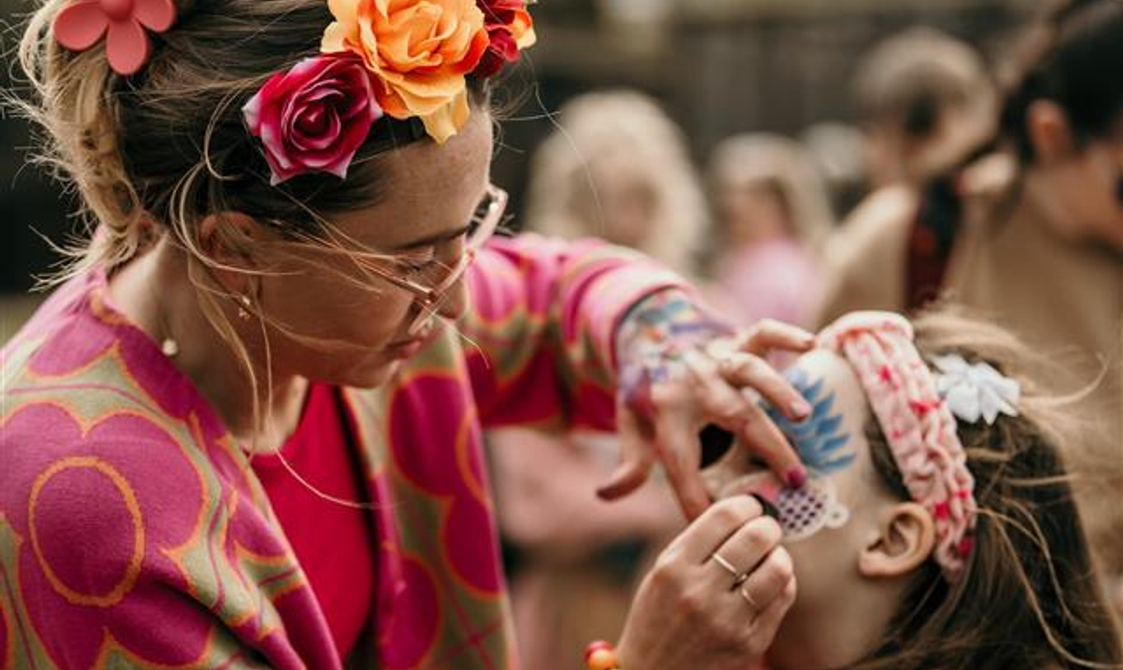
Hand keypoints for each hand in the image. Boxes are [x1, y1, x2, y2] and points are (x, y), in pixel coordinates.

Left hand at [605, 290, 815, 518]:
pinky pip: (762, 332)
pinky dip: (785, 334)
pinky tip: (812, 345)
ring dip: (778, 391)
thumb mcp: (630, 423)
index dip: (694, 496)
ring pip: (750, 370)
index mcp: (667, 410)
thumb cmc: (646, 389)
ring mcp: (718, 358)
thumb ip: (630, 460)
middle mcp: (696, 383)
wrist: (646, 331)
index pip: (681, 461)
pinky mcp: (736, 338)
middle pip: (732, 415)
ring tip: (804, 417)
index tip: (715, 526)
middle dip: (766, 446)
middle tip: (796, 480)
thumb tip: (606, 494)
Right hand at [616, 496, 796, 669]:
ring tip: (772, 556)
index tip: (751, 507)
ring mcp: (726, 621)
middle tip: (767, 529)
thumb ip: (696, 543)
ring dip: (780, 555)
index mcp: (673, 567)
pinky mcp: (748, 644)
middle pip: (755, 537)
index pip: (722, 517)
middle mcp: (698, 592)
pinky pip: (782, 599)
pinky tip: (772, 582)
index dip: (746, 505)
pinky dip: (784, 583)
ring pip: (777, 569)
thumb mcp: (662, 573)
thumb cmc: (658, 617)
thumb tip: (742, 511)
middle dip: (768, 526)